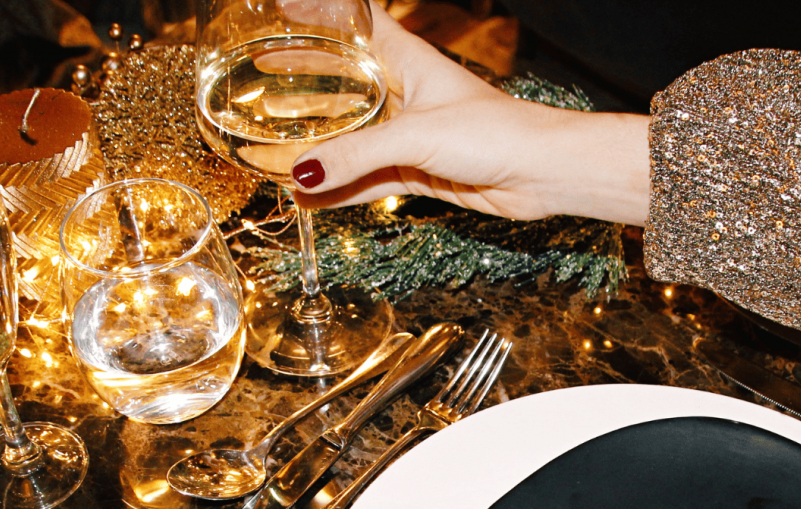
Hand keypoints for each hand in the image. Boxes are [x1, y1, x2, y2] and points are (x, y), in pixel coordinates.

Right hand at [291, 2, 651, 225]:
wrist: (542, 174)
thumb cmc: (493, 132)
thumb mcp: (416, 135)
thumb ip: (356, 153)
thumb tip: (301, 173)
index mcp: (408, 62)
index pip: (359, 28)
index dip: (323, 19)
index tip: (282, 18)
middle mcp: (405, 95)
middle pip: (344, 88)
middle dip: (304, 92)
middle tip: (258, 92)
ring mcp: (409, 136)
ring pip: (351, 142)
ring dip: (316, 151)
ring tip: (270, 155)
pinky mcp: (416, 173)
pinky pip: (366, 181)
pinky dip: (339, 191)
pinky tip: (308, 199)